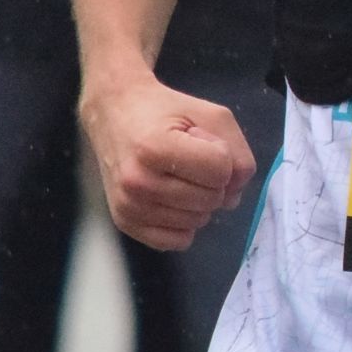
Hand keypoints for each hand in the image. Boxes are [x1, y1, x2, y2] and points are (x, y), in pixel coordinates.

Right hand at [79, 74, 257, 250]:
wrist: (113, 113)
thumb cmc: (163, 111)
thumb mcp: (210, 115)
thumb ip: (238, 152)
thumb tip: (235, 195)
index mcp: (154, 148)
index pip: (220, 171)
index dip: (220, 153)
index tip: (198, 140)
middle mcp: (137, 182)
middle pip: (212, 199)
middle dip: (211, 179)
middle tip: (186, 157)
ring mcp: (129, 206)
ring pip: (198, 221)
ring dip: (198, 200)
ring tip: (175, 173)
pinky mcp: (125, 222)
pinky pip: (177, 241)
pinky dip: (184, 223)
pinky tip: (172, 199)